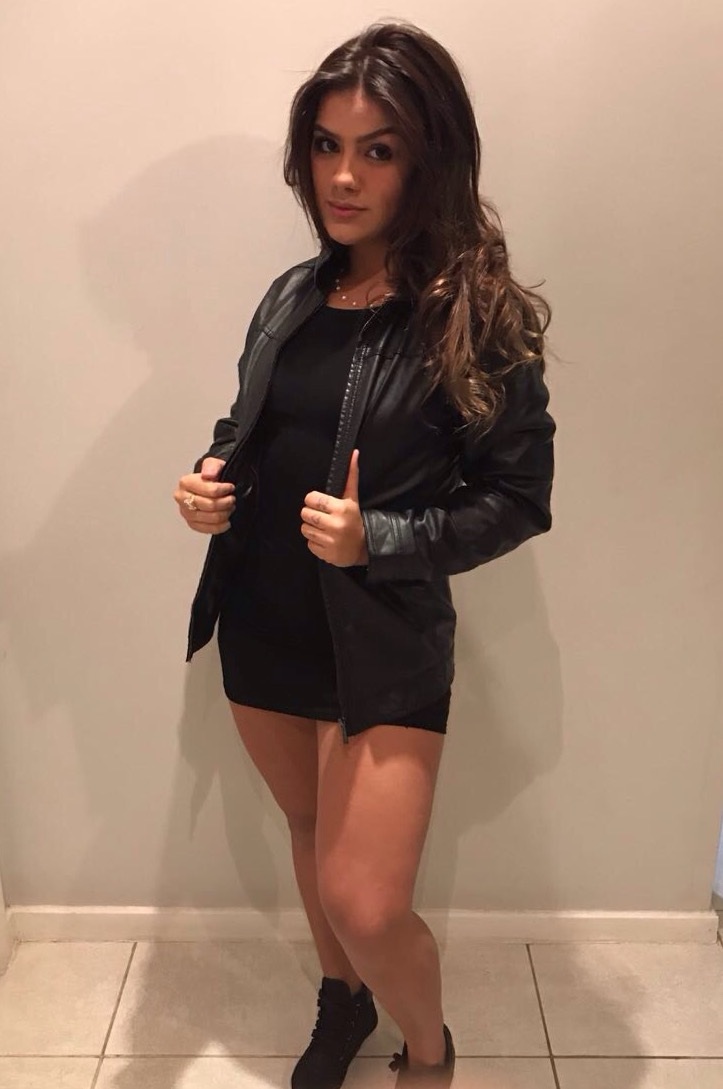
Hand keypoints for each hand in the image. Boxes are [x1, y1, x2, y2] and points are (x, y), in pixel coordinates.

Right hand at [174, 457, 235, 533]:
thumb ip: (212, 466)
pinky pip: (207, 529)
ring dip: (225, 514)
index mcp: (186, 482)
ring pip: (210, 518)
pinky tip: (227, 521)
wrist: (207, 484)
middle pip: (209, 505)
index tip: (231, 488)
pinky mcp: (191, 523)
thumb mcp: (214, 464)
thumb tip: (209, 475)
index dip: (224, 490)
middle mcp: (182, 498)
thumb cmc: (210, 475)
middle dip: (225, 503)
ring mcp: (185, 512)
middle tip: (232, 499)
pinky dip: (220, 527)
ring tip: (230, 508)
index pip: (209, 490)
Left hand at [300, 449, 368, 566]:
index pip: (311, 499)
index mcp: (341, 508)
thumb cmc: (354, 519)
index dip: (313, 501)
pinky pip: (309, 543)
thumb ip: (351, 476)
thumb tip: (353, 453)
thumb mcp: (352, 498)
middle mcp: (335, 524)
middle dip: (311, 515)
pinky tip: (325, 540)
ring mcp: (330, 540)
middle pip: (305, 514)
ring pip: (304, 529)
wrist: (363, 547)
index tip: (321, 505)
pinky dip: (315, 542)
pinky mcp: (325, 554)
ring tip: (324, 529)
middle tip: (321, 517)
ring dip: (311, 528)